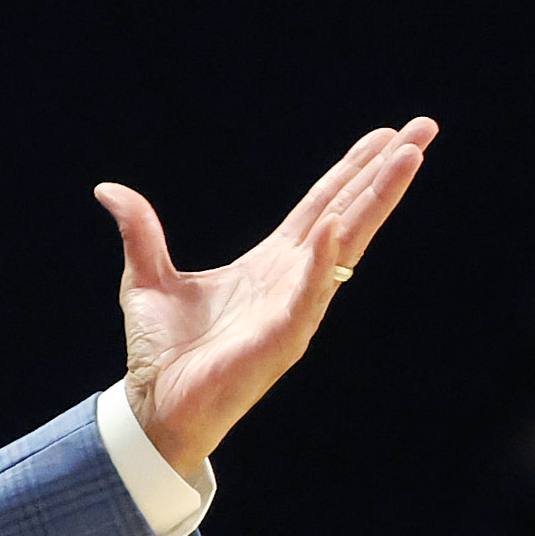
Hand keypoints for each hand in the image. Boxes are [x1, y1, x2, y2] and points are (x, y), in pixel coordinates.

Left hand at [100, 117, 437, 473]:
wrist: (154, 406)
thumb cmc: (162, 351)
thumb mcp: (146, 279)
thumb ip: (141, 233)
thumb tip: (110, 190)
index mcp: (270, 264)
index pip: (321, 206)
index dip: (352, 170)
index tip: (385, 136)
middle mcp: (292, 281)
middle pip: (348, 214)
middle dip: (385, 173)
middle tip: (423, 129)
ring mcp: (294, 308)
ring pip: (344, 245)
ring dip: (375, 201)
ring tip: (407, 160)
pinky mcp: (280, 339)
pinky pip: (308, 295)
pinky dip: (322, 260)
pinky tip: (338, 225)